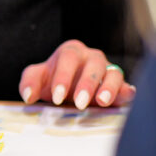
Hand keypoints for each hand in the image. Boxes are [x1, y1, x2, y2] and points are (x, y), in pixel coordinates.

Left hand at [18, 39, 135, 109]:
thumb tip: (28, 96)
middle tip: (79, 103)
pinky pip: (126, 85)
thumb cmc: (53, 81)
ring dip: (109, 87)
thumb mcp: (37, 78)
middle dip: (86, 83)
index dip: (63, 76)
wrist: (69, 89)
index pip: (68, 58)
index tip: (57, 97)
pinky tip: (126, 97)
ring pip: (113, 72)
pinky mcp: (120, 85)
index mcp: (70, 51)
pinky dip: (127, 91)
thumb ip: (28, 82)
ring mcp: (108, 70)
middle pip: (93, 63)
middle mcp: (91, 57)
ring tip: (102, 102)